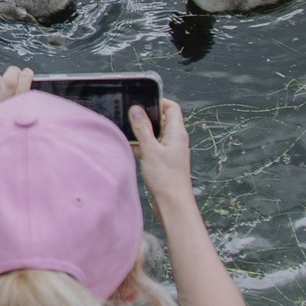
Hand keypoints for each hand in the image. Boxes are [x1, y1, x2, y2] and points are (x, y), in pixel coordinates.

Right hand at [127, 95, 197, 215]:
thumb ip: (142, 128)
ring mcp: (171, 151)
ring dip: (143, 133)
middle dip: (147, 117)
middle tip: (131, 116)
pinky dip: (142, 147)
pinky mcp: (164, 162)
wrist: (173, 205)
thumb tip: (136, 109)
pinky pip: (152, 148)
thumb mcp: (150, 150)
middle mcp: (176, 139)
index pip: (171, 107)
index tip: (142, 101)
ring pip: (155, 135)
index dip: (158, 101)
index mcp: (177, 132)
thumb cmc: (166, 178)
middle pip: (162, 120)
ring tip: (128, 133)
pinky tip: (130, 150)